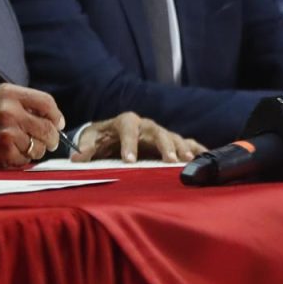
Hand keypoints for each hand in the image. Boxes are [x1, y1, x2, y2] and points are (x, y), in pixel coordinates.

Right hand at [0, 84, 64, 167]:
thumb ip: (23, 105)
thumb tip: (53, 120)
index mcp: (9, 94)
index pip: (46, 102)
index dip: (56, 115)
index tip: (57, 123)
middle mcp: (10, 111)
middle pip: (48, 127)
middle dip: (50, 138)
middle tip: (45, 141)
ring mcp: (8, 132)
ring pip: (39, 147)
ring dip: (34, 150)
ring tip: (18, 146)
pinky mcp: (5, 151)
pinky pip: (26, 159)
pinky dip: (21, 159)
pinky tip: (8, 153)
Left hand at [73, 112, 204, 162]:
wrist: (113, 136)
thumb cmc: (101, 138)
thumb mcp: (90, 139)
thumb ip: (84, 147)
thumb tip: (76, 157)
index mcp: (125, 122)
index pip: (127, 129)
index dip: (128, 144)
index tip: (129, 160)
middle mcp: (146, 125)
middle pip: (158, 131)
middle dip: (164, 145)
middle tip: (170, 160)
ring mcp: (161, 133)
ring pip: (175, 137)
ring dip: (182, 149)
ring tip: (189, 161)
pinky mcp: (172, 141)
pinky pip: (189, 143)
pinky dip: (198, 150)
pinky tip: (206, 159)